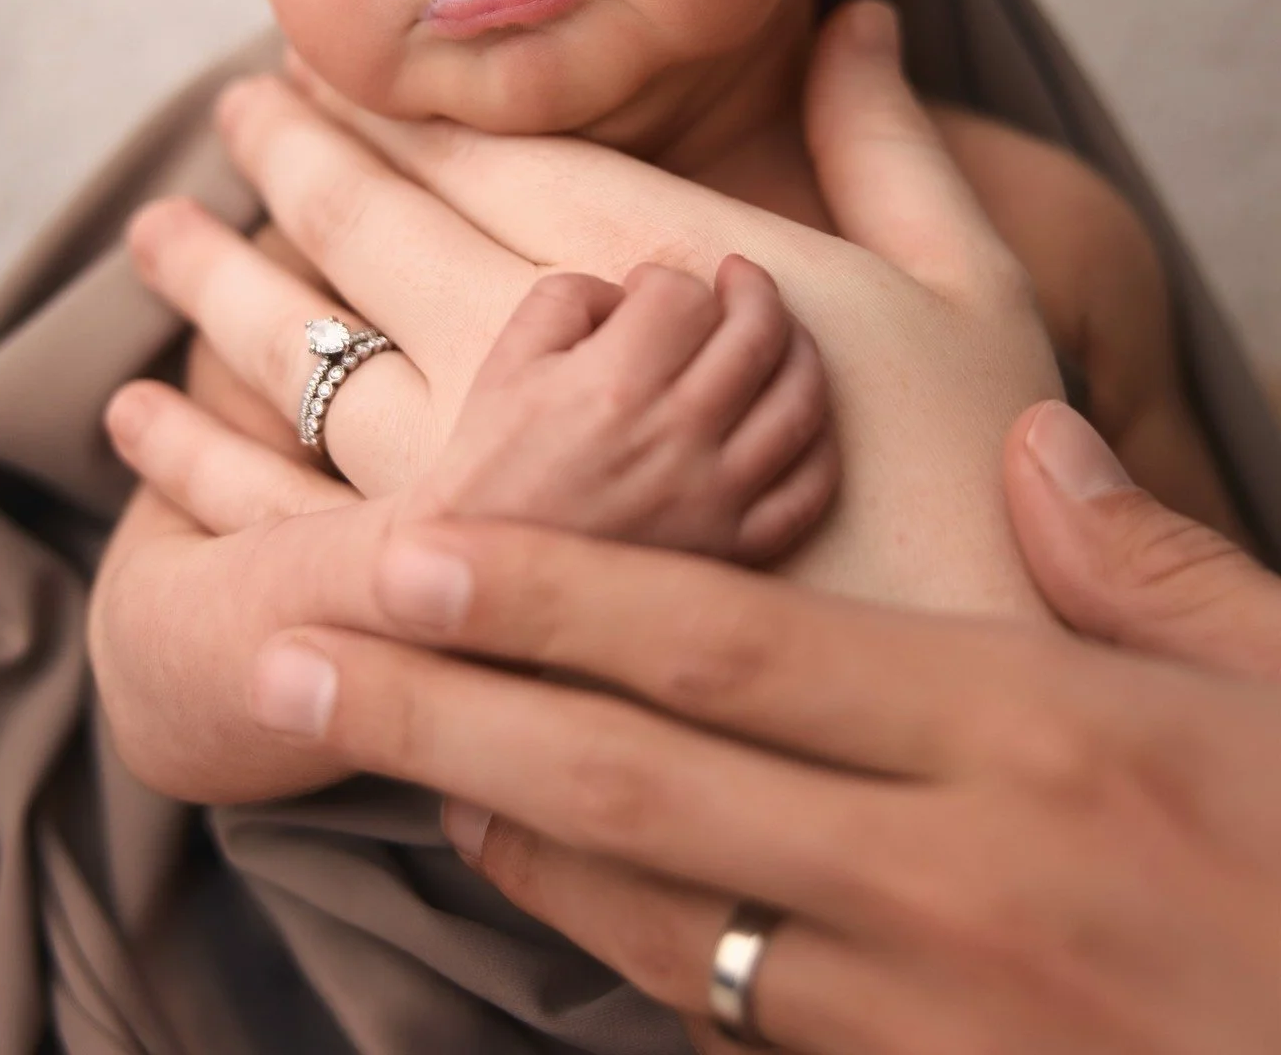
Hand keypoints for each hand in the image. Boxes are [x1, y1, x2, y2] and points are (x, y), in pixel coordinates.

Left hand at [114, 0, 1059, 615]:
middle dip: (302, 163)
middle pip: (390, 245)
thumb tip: (865, 8)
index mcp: (662, 288)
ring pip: (317, 367)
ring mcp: (487, 494)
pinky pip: (291, 523)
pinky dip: (205, 466)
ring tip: (150, 231)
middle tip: (228, 107)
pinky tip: (133, 427)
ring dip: (225, 292)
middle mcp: (551, 378)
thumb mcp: (970, 298)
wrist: (960, 730)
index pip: (500, 169)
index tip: (338, 53)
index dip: (408, 108)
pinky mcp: (452, 611)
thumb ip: (893, 147)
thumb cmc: (982, 502)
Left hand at [238, 402, 1280, 1054]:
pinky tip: (536, 877)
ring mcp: (918, 1009)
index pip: (734, 648)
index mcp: (1026, 738)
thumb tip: (1034, 443)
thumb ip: (1143, 559)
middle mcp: (940, 873)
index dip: (557, 593)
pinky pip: (723, 1015)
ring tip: (373, 744)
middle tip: (298, 650)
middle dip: (447, 707)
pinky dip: (607, 939)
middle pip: (640, 779)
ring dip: (497, 822)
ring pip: (651, 907)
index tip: (416, 541)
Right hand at [407, 256, 834, 565]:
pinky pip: (809, 488)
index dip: (665, 279)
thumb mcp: (506, 362)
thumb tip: (632, 291)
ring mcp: (714, 498)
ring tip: (778, 333)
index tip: (644, 291)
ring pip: (800, 402)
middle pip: (758, 334)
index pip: (685, 296)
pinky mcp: (733, 549)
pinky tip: (798, 414)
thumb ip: (569, 297)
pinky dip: (819, 440)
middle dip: (753, 290)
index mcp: (615, 385)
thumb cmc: (489, 467)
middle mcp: (676, 437)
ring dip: (799, 349)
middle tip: (737, 279)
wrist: (484, 584)